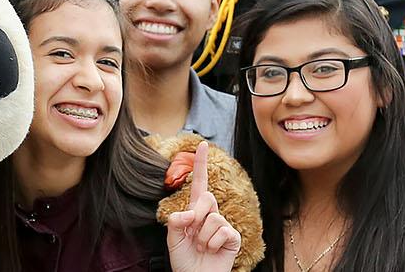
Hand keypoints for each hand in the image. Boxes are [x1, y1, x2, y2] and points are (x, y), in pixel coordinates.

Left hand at [166, 142, 240, 271]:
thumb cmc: (184, 260)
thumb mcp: (172, 239)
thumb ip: (175, 221)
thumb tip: (191, 212)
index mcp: (195, 211)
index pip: (199, 184)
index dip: (200, 165)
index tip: (201, 145)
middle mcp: (211, 215)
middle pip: (207, 198)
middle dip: (197, 216)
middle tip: (193, 235)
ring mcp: (223, 226)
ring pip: (213, 218)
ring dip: (202, 237)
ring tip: (201, 247)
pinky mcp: (232, 238)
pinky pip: (223, 231)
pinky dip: (212, 243)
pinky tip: (212, 251)